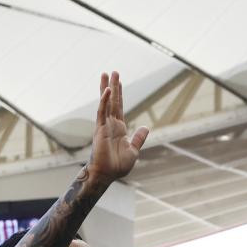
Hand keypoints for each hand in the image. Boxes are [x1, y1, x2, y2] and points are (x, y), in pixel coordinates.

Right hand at [86, 71, 148, 185]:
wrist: (107, 175)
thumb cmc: (118, 166)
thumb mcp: (134, 151)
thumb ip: (139, 138)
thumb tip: (146, 127)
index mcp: (119, 129)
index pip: (119, 107)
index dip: (119, 94)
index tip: (118, 82)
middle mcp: (111, 124)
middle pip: (112, 101)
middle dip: (113, 86)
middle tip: (112, 71)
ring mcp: (105, 125)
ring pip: (106, 102)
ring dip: (106, 88)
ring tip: (106, 73)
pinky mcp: (100, 129)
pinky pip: (102, 112)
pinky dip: (104, 101)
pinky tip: (107, 90)